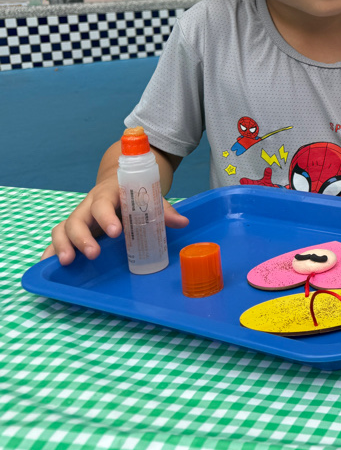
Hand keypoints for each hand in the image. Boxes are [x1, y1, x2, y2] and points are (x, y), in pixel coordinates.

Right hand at [43, 176, 188, 264]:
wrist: (117, 184)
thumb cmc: (135, 195)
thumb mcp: (150, 198)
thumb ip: (164, 210)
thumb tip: (182, 222)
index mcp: (109, 194)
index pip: (103, 204)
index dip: (107, 218)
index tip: (116, 232)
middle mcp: (88, 206)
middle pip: (77, 219)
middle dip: (83, 237)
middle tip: (93, 253)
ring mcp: (78, 218)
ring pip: (62, 228)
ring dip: (63, 245)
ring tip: (67, 262)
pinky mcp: (71, 230)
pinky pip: (56, 239)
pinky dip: (50, 251)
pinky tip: (48, 265)